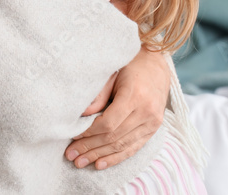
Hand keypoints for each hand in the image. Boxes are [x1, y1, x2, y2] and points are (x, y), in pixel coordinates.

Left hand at [66, 46, 169, 169]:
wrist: (157, 64)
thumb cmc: (130, 65)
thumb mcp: (112, 73)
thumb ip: (98, 95)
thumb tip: (81, 116)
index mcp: (135, 96)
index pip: (108, 123)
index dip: (88, 133)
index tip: (72, 136)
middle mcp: (147, 112)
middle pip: (114, 137)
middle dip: (90, 148)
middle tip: (71, 155)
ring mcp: (153, 123)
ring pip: (122, 146)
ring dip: (100, 156)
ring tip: (80, 162)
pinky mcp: (154, 129)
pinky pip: (133, 148)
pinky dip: (116, 158)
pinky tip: (100, 164)